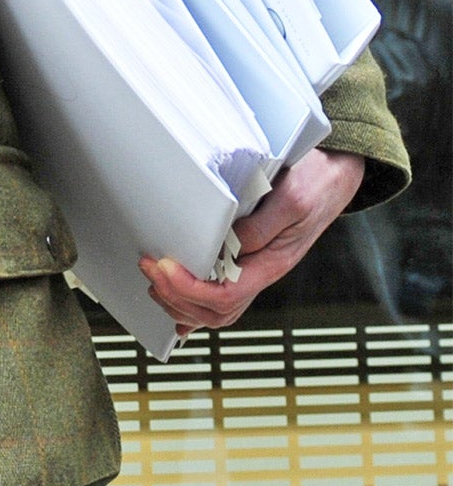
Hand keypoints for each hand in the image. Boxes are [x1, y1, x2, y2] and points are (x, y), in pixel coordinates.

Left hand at [141, 148, 365, 334]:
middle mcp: (262, 272)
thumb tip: (230, 245)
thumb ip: (261, 226)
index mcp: (272, 262)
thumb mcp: (292, 198)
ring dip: (180, 302)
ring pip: (216, 310)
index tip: (162, 265)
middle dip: (176, 297)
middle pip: (216, 311)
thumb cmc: (316, 183)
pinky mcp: (249, 259)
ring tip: (154, 282)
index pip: (225, 296)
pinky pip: (221, 294)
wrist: (336, 174)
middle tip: (149, 268)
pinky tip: (173, 299)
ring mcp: (255, 269)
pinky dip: (193, 302)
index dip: (188, 288)